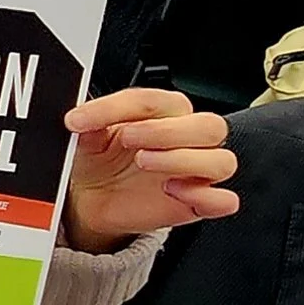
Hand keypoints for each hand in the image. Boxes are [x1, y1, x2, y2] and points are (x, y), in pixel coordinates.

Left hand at [62, 89, 238, 252]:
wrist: (91, 198)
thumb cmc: (99, 160)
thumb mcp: (86, 138)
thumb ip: (89, 124)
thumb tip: (79, 118)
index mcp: (165, 114)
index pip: (158, 100)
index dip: (118, 107)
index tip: (79, 120)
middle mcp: (188, 140)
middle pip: (209, 126)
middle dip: (166, 131)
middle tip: (127, 138)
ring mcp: (196, 172)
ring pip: (222, 161)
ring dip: (184, 160)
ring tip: (143, 161)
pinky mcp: (197, 203)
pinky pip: (224, 201)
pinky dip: (206, 197)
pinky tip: (171, 190)